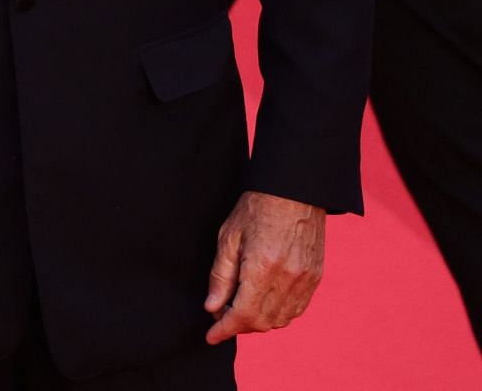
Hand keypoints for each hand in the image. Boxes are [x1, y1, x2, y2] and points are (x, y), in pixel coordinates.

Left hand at [204, 190, 326, 342]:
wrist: (295, 190)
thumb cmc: (256, 208)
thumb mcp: (228, 237)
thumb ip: (220, 276)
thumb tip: (212, 308)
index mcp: (263, 267)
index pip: (243, 314)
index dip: (225, 330)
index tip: (211, 337)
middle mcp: (288, 278)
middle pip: (262, 322)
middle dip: (239, 325)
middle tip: (221, 315)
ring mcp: (306, 280)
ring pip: (281, 319)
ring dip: (259, 321)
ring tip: (240, 308)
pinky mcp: (315, 277)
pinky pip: (296, 309)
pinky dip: (278, 313)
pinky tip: (263, 302)